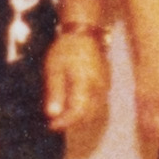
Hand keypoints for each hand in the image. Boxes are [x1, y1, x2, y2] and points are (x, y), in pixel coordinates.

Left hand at [43, 21, 111, 153]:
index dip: (65, 122)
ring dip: (81, 118)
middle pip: (89, 116)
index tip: (52, 125)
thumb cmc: (67, 49)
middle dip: (73, 122)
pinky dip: (87, 109)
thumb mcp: (54, 69)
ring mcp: (105, 86)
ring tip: (64, 115)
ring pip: (96, 111)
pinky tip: (75, 104)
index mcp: (85, 84)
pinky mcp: (106, 84)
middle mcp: (99, 88)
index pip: (78, 112)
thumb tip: (53, 114)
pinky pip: (99, 103)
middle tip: (56, 121)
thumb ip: (55, 92)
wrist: (84, 32)